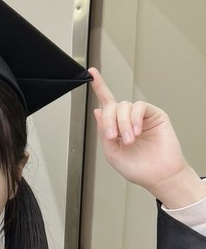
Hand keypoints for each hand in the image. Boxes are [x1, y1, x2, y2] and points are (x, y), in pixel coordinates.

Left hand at [90, 68, 205, 207]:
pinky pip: (139, 107)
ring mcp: (141, 116)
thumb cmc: (137, 168)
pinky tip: (137, 132)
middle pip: (111, 106)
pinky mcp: (154, 114)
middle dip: (109, 121)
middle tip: (114, 137)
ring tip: (129, 140)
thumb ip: (103, 132)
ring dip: (123, 124)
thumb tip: (97, 111)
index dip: (99, 87)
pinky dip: (134, 119)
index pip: (106, 103)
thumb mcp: (112, 152)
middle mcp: (127, 119)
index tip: (91, 73)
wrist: (157, 175)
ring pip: (124, 106)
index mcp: (116, 127)